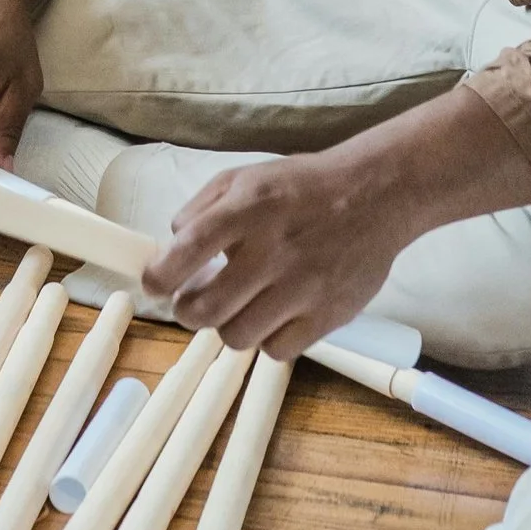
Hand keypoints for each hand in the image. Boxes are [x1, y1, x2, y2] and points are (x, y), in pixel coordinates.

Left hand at [142, 146, 412, 362]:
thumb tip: (170, 249)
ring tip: (238, 305)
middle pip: (205, 310)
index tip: (155, 282)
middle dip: (187, 310)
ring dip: (227, 325)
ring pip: (237, 337)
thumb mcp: (245, 179)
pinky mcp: (328, 316)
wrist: (376, 196)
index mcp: (249, 209)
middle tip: (191, 302)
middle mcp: (274, 250)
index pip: (187, 250)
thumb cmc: (302, 188)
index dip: (159, 276)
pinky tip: (273, 314)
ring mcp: (303, 288)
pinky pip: (276, 351)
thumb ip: (201, 210)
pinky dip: (267, 338)